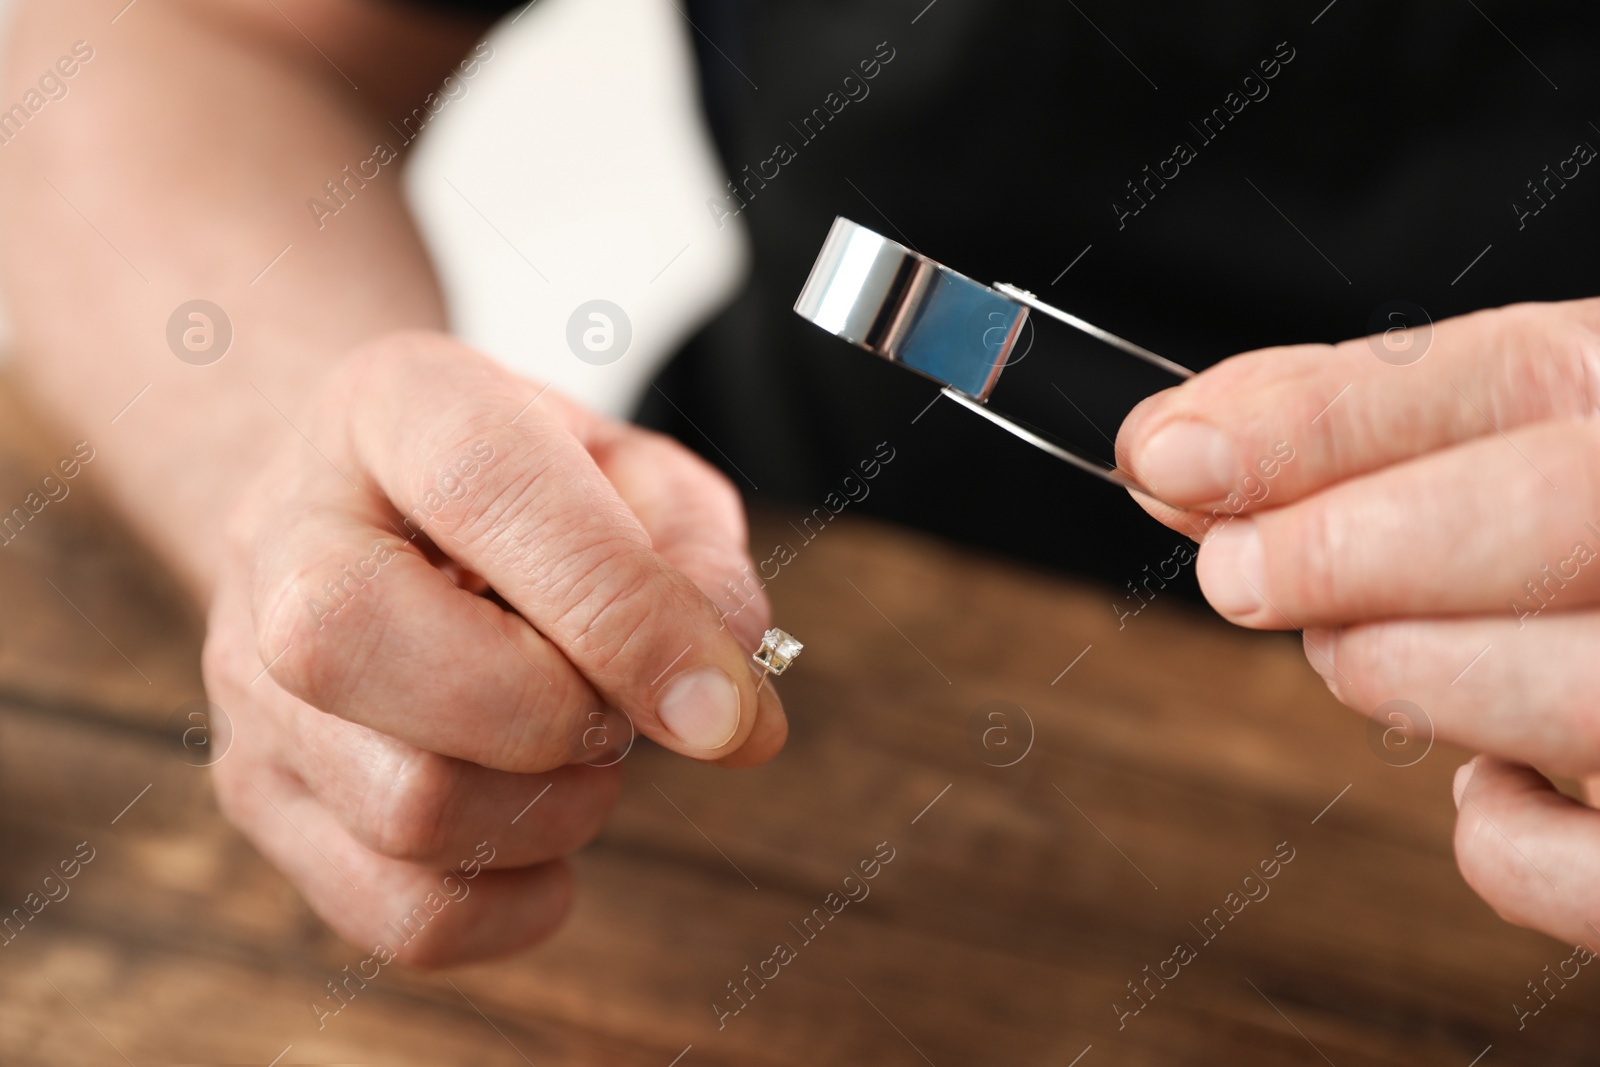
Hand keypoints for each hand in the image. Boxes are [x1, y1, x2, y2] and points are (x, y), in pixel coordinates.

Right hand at [204, 330, 784, 965]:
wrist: (370, 509)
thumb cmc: (529, 495)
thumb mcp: (633, 472)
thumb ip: (694, 560)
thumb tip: (727, 706)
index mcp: (391, 408)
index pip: (482, 490)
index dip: (620, 610)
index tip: (725, 704)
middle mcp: (282, 538)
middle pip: (355, 645)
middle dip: (551, 710)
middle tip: (618, 706)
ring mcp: (247, 680)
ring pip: (400, 804)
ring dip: (551, 809)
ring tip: (580, 750)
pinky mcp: (261, 794)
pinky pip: (401, 912)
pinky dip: (515, 902)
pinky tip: (545, 835)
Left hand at [1116, 297, 1599, 945]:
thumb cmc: (1584, 518)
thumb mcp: (1502, 429)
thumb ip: (1347, 429)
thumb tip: (1168, 449)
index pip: (1506, 380)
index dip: (1325, 425)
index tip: (1173, 457)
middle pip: (1555, 517)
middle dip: (1353, 551)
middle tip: (1240, 574)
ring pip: (1585, 693)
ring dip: (1415, 675)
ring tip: (1353, 655)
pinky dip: (1507, 841)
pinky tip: (1486, 783)